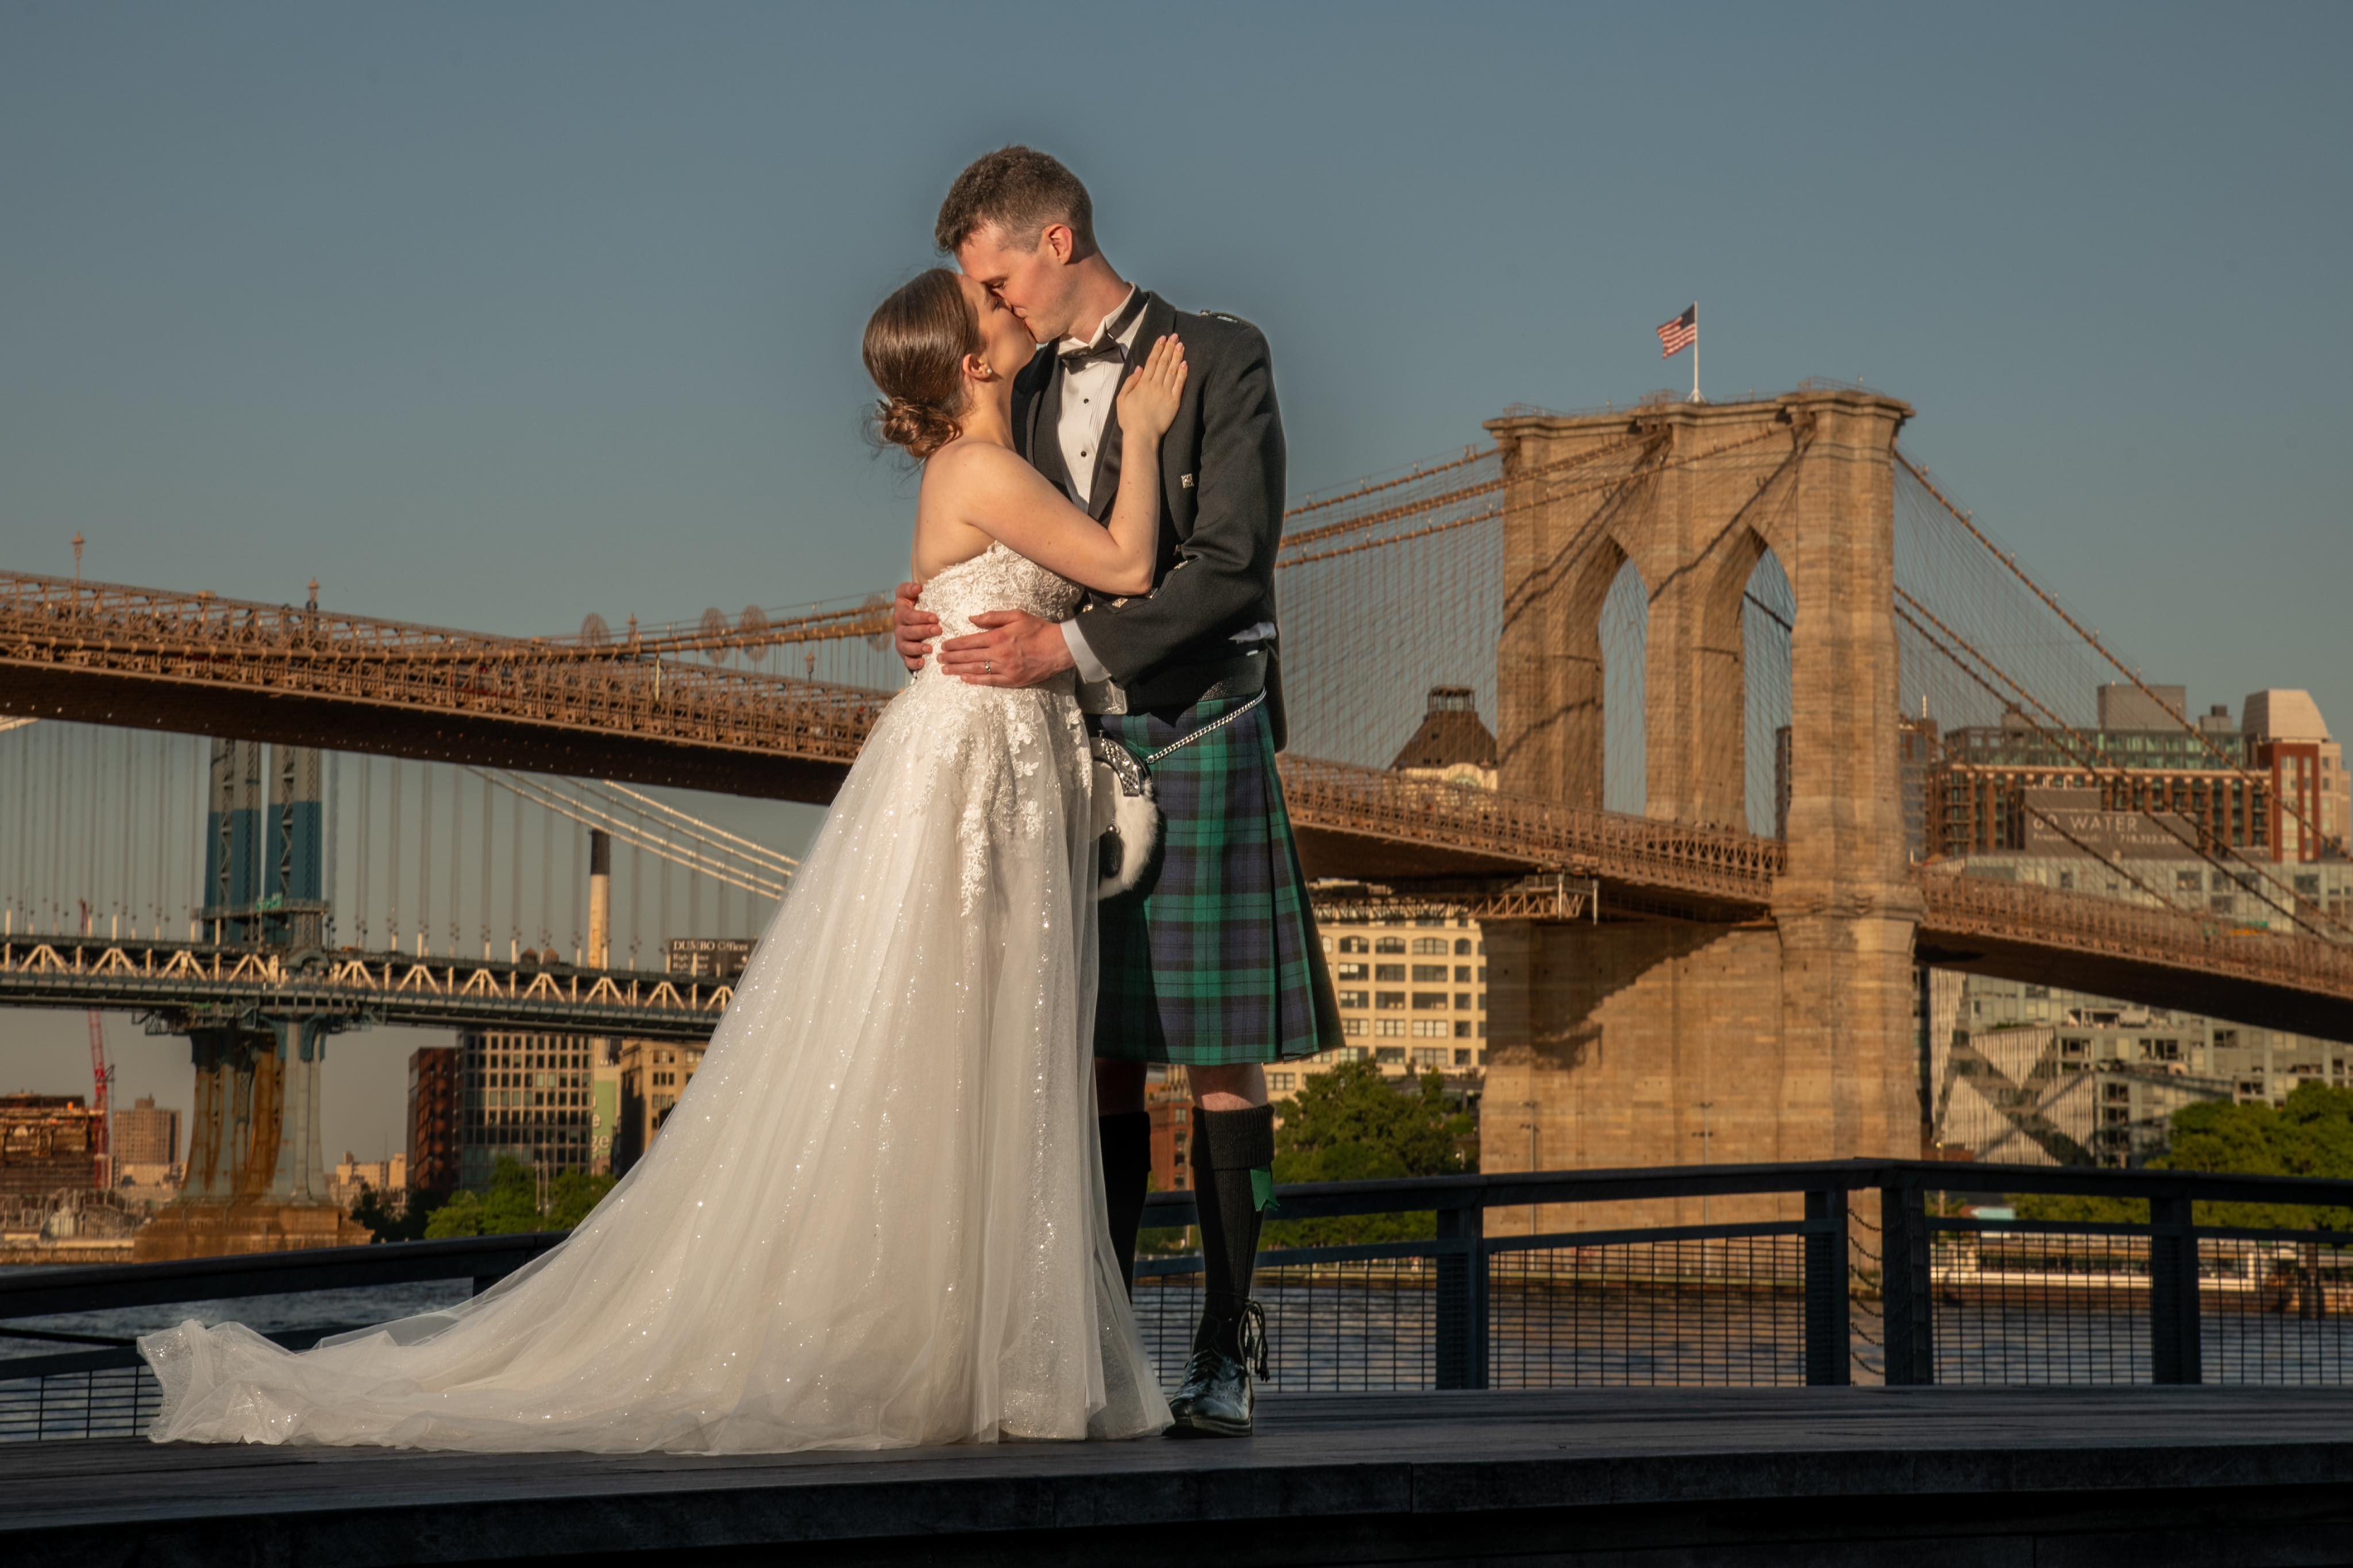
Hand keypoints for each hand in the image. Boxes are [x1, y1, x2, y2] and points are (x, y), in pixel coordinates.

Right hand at [892, 581, 937, 672]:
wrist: (914, 617)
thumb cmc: (915, 603)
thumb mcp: (909, 594)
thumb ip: (910, 588)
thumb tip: (917, 587)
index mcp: (900, 614)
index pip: (908, 616)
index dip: (920, 617)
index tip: (935, 617)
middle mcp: (899, 629)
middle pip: (908, 632)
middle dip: (923, 631)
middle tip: (938, 629)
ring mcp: (902, 643)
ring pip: (906, 648)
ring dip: (918, 648)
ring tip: (930, 648)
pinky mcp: (906, 655)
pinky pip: (907, 661)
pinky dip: (914, 663)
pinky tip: (923, 663)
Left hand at [936, 610, 1076, 687]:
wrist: (1059, 648)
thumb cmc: (1038, 629)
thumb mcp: (1016, 615)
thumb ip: (992, 617)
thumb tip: (971, 619)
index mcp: (998, 637)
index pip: (969, 641)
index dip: (954, 644)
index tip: (943, 646)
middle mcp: (999, 654)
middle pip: (969, 657)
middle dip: (951, 658)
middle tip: (938, 659)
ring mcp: (1005, 669)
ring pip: (975, 670)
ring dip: (958, 670)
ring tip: (945, 670)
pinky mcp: (1012, 681)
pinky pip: (989, 681)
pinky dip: (975, 680)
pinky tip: (964, 679)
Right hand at [1115, 334, 1186, 443]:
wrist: (1141, 435)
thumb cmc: (1129, 419)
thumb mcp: (1121, 399)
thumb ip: (1130, 382)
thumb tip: (1139, 368)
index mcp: (1142, 383)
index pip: (1151, 361)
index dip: (1157, 348)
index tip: (1162, 338)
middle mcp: (1155, 385)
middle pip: (1163, 362)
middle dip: (1169, 348)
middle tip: (1175, 336)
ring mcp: (1165, 393)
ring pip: (1172, 370)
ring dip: (1177, 356)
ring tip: (1181, 345)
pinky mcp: (1174, 402)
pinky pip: (1180, 384)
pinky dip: (1182, 373)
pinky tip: (1185, 363)